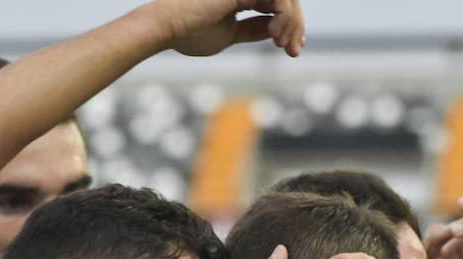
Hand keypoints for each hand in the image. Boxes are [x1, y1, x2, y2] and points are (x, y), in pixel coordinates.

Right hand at [152, 0, 304, 57]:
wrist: (166, 27)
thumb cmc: (189, 33)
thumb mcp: (230, 34)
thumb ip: (253, 29)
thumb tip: (276, 31)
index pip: (277, 6)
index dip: (291, 26)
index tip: (294, 49)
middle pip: (286, 1)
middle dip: (296, 26)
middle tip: (294, 51)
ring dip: (292, 23)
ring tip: (283, 44)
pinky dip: (284, 17)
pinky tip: (275, 36)